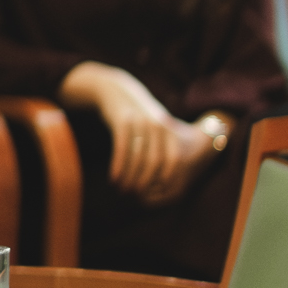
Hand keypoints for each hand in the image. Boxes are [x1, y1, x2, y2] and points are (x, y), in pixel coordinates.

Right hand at [59, 62, 220, 203]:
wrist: (117, 91)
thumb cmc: (138, 119)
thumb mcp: (156, 129)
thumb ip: (163, 149)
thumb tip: (166, 180)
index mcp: (170, 131)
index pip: (173, 161)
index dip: (167, 179)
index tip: (157, 192)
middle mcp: (158, 127)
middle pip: (155, 162)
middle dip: (146, 182)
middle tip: (135, 196)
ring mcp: (141, 123)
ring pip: (138, 157)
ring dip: (130, 178)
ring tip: (122, 191)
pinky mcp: (122, 121)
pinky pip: (122, 149)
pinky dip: (119, 167)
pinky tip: (114, 179)